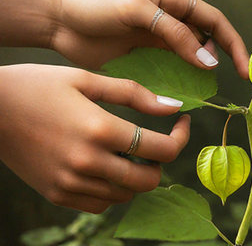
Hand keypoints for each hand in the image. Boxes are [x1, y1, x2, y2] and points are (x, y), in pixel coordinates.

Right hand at [0, 64, 189, 212]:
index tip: (182, 121)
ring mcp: (70, 184)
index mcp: (99, 129)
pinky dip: (115, 188)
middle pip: (149, 180)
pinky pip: (101, 203)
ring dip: (139, 174)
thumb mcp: (87, 78)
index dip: (181, 136)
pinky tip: (109, 164)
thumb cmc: (38, 85)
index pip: (161, 149)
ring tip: (133, 149)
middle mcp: (87, 163)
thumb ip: (134, 94)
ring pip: (127, 194)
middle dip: (162, 160)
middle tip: (158, 139)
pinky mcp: (57, 194)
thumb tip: (173, 106)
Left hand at [52, 0, 248, 78]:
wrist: (61, 19)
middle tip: (220, 85)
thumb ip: (174, 32)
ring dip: (199, 75)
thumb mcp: (138, 9)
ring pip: (190, 60)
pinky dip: (178, 84)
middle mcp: (171, 22)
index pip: (215, 21)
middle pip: (207, 42)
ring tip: (201, 93)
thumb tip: (209, 60)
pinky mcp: (145, 59)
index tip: (243, 70)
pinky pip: (170, 73)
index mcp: (175, 2)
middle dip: (219, 60)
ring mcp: (158, 42)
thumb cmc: (97, 4)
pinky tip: (178, 96)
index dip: (233, 44)